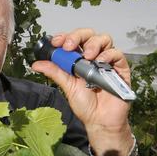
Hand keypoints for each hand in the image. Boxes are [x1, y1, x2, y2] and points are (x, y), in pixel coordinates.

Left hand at [31, 28, 133, 155]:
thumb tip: (36, 64)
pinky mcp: (120, 68)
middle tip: (69, 46)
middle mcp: (93, 57)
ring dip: (93, 44)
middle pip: (88, 35)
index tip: (57, 42)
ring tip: (87, 56)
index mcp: (78, 59)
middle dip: (77, 36)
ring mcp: (107, 61)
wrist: (100, 120)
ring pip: (104, 39)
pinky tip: (100, 61)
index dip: (64, 37)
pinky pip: (117, 54)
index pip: (73, 40)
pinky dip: (108, 54)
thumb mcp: (67, 86)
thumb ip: (55, 73)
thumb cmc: (85, 104)